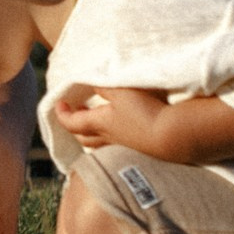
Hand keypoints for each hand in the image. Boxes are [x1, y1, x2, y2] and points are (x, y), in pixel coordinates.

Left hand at [53, 85, 169, 154]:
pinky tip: (124, 129)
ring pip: (102, 144)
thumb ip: (102, 84)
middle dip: (76, 126)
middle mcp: (109, 139)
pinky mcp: (141, 151)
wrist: (173, 137)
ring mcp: (125, 147)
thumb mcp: (120, 91)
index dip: (62, 114)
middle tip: (77, 111)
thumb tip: (89, 82)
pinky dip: (114, 137)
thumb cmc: (143, 112)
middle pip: (84, 137)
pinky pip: (119, 146)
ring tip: (99, 120)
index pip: (71, 123)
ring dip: (95, 133)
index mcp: (99, 124)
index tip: (59, 103)